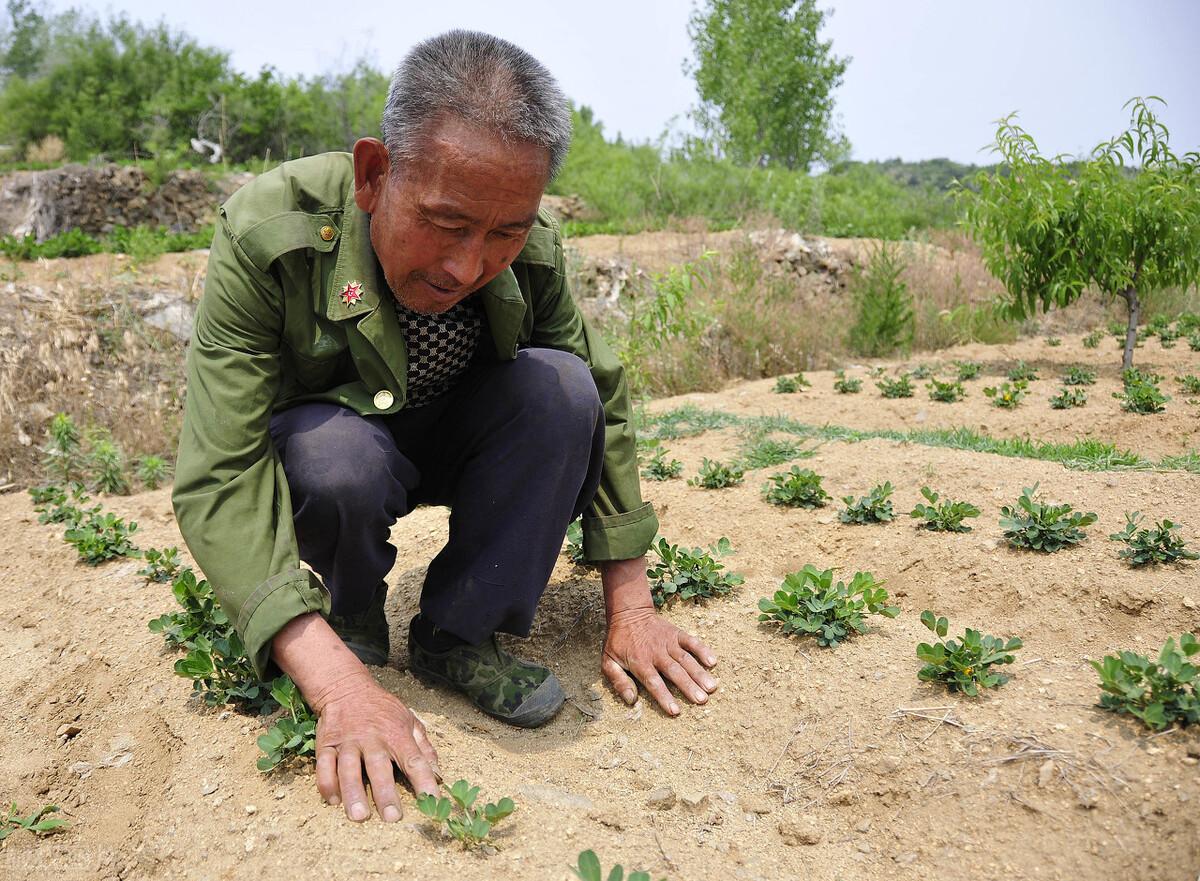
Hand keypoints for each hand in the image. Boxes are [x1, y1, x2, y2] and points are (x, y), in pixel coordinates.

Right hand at [311, 673, 440, 821]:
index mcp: (397, 734)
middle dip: (385, 793)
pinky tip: (333, 800)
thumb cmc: (383, 710)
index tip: (432, 799)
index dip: (424, 780)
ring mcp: (348, 742)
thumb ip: (423, 746)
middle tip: (391, 817)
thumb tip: (438, 773)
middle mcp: (372, 739)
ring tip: (359, 816)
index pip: (414, 760)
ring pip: (349, 769)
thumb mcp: (409, 720)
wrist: (346, 688)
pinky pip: (324, 766)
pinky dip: (327, 783)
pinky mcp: (327, 745)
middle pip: (379, 768)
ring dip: (353, 792)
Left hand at [601, 606, 718, 715]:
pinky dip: (702, 650)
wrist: (629, 614)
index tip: (675, 711)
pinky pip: (691, 642)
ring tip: (711, 687)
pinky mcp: (676, 634)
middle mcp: (656, 653)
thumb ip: (618, 681)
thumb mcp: (609, 662)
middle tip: (701, 700)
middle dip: (688, 687)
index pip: (653, 682)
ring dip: (699, 673)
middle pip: (674, 672)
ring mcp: (668, 643)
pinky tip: (712, 661)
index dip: (664, 696)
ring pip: (685, 659)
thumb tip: (631, 700)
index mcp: (640, 662)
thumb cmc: (619, 642)